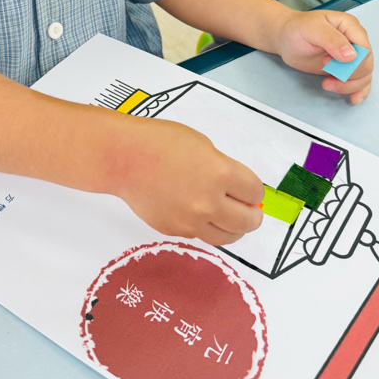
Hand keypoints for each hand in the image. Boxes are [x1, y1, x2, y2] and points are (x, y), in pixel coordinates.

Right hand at [118, 119, 263, 246]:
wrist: (124, 158)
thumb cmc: (159, 142)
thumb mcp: (202, 145)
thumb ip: (223, 168)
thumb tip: (237, 189)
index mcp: (220, 173)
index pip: (255, 192)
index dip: (255, 191)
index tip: (252, 191)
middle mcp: (209, 201)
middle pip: (247, 221)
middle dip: (253, 216)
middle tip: (251, 212)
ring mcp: (191, 220)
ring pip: (227, 237)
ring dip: (235, 229)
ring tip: (232, 221)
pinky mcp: (174, 230)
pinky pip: (200, 235)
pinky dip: (205, 227)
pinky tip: (200, 215)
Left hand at [276, 10, 372, 104]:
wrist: (286, 38)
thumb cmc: (297, 28)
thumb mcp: (311, 29)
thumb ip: (331, 39)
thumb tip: (351, 56)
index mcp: (350, 26)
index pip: (364, 48)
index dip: (351, 60)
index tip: (327, 61)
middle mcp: (355, 40)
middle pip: (366, 65)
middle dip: (348, 75)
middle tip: (325, 73)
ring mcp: (351, 56)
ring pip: (364, 76)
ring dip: (349, 85)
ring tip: (327, 85)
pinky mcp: (344, 68)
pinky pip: (359, 81)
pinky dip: (357, 90)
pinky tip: (354, 98)